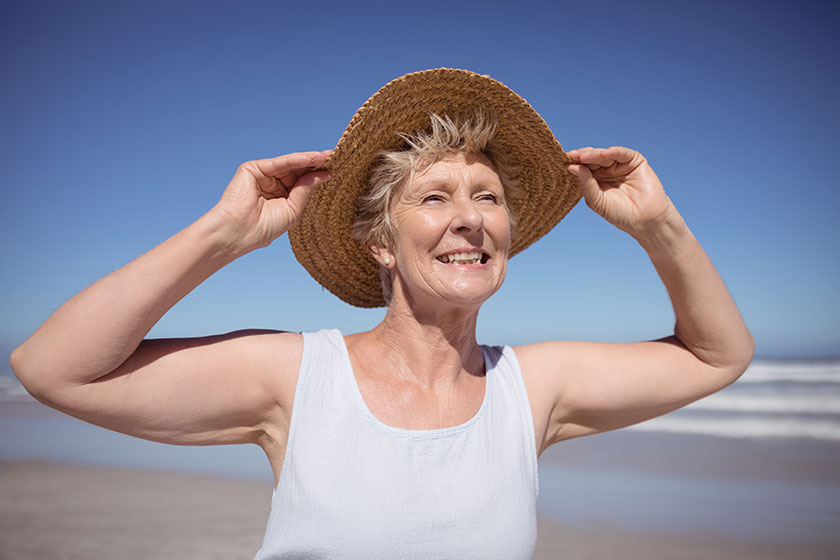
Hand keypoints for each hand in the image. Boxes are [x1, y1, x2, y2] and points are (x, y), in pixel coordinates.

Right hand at [209, 150, 330, 251]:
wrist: (239, 232)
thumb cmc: (263, 228)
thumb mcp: (292, 210)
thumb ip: (305, 190)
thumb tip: (324, 174)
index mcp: (281, 197)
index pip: (301, 183)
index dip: (316, 177)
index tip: (334, 170)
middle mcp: (272, 184)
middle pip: (297, 171)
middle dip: (315, 165)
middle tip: (334, 157)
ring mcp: (262, 175)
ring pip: (290, 165)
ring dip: (309, 160)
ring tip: (327, 156)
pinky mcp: (253, 168)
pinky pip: (280, 163)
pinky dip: (297, 160)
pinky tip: (311, 158)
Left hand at [566, 146, 675, 238]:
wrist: (644, 220)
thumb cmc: (619, 213)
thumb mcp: (596, 200)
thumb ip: (585, 183)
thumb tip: (570, 167)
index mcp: (594, 179)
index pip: (581, 167)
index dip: (572, 163)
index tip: (560, 161)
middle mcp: (606, 169)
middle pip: (590, 158)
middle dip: (580, 157)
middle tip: (570, 156)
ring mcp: (619, 164)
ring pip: (603, 154)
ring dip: (592, 154)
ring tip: (582, 157)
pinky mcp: (634, 160)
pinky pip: (620, 153)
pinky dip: (610, 152)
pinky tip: (601, 155)